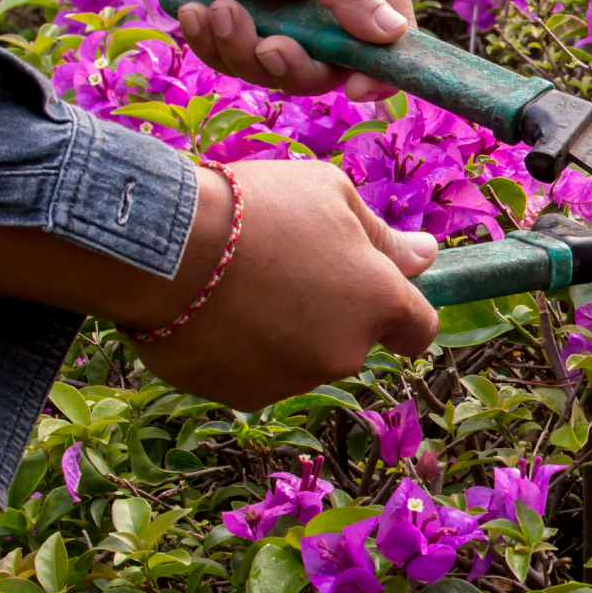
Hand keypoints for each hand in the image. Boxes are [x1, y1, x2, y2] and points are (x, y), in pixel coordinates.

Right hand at [0, 160, 440, 409]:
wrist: (164, 248)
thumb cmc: (260, 208)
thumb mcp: (333, 196)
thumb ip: (385, 236)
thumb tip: (427, 257)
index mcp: (380, 303)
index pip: (419, 329)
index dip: (403, 312)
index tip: (379, 293)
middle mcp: (345, 353)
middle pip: (354, 341)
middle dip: (334, 314)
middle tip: (288, 268)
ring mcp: (292, 380)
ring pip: (303, 359)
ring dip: (287, 333)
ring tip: (242, 285)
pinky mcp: (241, 396)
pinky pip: (256, 374)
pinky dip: (244, 352)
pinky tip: (215, 312)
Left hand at [158, 0, 414, 100]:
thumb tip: (393, 32)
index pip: (393, 35)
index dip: (380, 69)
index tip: (355, 88)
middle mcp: (332, 6)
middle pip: (333, 68)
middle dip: (293, 64)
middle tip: (265, 45)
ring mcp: (289, 23)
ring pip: (281, 71)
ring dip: (243, 49)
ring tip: (217, 10)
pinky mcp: (249, 32)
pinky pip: (238, 63)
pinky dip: (213, 44)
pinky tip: (195, 12)